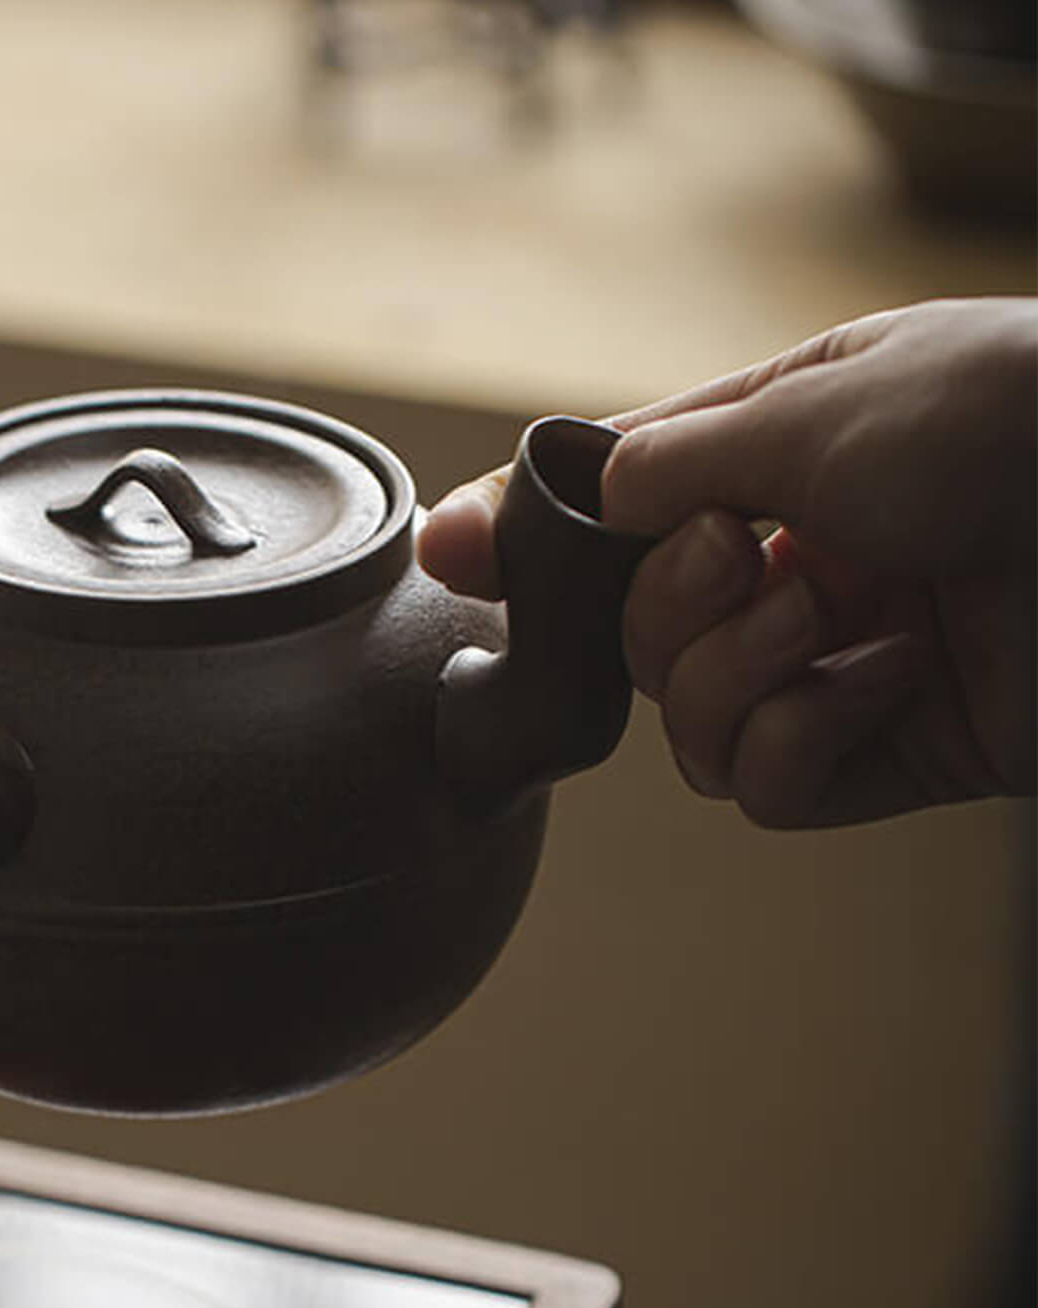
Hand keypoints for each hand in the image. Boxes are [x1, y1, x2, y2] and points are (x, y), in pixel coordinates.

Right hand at [418, 299, 1036, 826]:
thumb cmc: (1014, 420)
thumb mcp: (821, 399)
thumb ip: (672, 458)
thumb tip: (578, 495)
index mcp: (780, 456)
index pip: (623, 509)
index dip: (530, 537)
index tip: (447, 556)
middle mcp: (798, 561)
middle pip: (636, 638)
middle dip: (675, 607)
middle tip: (756, 558)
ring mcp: (836, 661)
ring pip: (688, 723)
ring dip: (738, 673)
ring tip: (837, 617)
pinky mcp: (885, 751)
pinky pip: (766, 787)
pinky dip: (805, 737)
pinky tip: (890, 678)